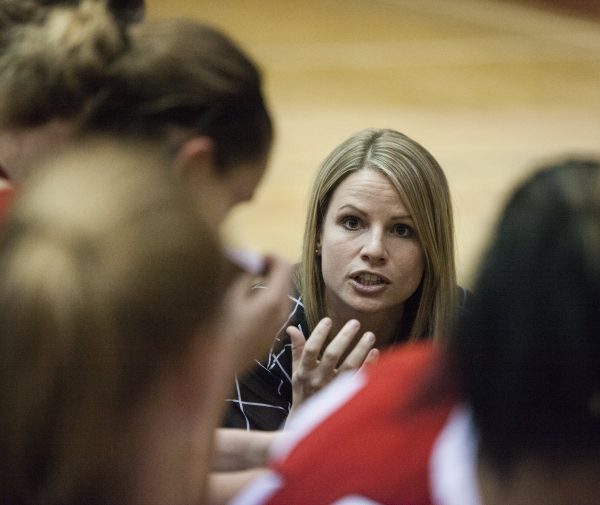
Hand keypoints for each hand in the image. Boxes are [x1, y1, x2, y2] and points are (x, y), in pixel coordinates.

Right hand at [215, 254, 292, 373]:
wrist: (214, 369)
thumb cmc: (217, 329)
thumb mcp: (228, 295)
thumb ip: (243, 273)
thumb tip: (251, 257)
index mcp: (274, 300)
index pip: (285, 266)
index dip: (270, 256)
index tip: (253, 257)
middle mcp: (282, 313)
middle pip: (285, 281)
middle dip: (269, 270)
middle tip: (247, 267)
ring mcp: (277, 327)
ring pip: (280, 297)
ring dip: (266, 286)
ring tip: (243, 286)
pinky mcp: (270, 338)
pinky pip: (273, 312)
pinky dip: (264, 302)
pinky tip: (243, 307)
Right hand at [286, 318, 378, 417]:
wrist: (310, 422)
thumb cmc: (303, 390)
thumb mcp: (296, 370)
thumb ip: (297, 348)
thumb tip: (292, 327)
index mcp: (304, 372)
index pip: (310, 349)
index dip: (318, 334)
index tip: (328, 320)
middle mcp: (318, 379)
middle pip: (332, 354)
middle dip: (344, 337)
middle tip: (355, 322)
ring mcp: (334, 388)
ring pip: (350, 365)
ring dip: (361, 349)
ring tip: (370, 334)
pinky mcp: (347, 395)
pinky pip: (360, 378)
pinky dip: (369, 365)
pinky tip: (375, 352)